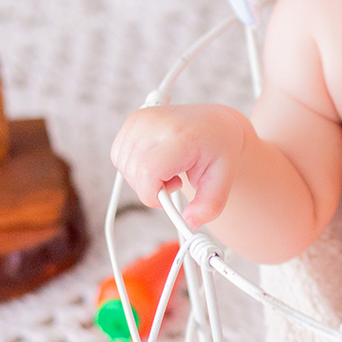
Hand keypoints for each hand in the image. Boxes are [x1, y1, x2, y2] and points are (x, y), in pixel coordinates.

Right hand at [110, 103, 249, 229]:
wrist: (215, 124)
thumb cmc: (219, 150)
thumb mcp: (223, 181)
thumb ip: (209, 207)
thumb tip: (189, 222)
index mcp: (182, 136)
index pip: (148, 172)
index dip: (153, 194)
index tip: (169, 196)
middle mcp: (157, 123)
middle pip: (134, 173)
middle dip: (151, 188)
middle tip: (175, 180)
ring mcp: (141, 119)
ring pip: (124, 167)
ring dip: (142, 178)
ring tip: (168, 169)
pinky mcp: (132, 120)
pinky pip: (119, 156)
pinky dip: (134, 167)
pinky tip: (156, 161)